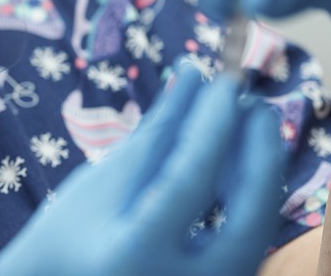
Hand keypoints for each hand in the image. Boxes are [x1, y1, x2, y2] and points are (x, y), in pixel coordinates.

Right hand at [0, 67, 284, 275]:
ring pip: (259, 232)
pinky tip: (236, 159)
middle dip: (262, 155)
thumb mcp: (103, 182)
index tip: (226, 82)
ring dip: (258, 172)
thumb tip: (193, 73)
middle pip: (250, 220)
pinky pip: (249, 240)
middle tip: (256, 103)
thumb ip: (156, 131)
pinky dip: (247, 197)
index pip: (190, 181)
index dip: (214, 124)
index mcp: (135, 256)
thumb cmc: (68, 237)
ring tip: (245, 123)